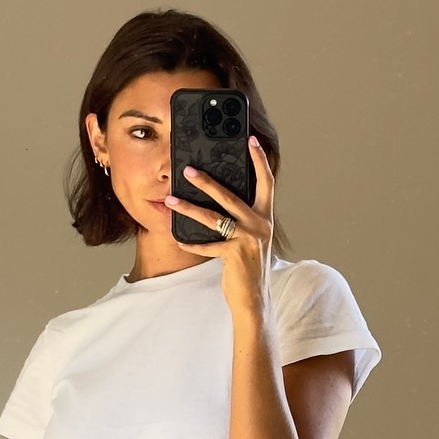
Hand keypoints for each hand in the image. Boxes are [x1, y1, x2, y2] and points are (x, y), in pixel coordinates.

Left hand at [163, 136, 274, 319]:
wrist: (254, 298)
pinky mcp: (235, 256)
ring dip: (189, 208)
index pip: (266, 182)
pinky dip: (192, 243)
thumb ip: (241, 217)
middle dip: (208, 182)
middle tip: (188, 169)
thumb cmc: (249, 265)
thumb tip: (218, 196)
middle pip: (230, 196)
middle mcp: (259, 225)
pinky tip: (177, 238)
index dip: (259, 160)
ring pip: (214, 218)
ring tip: (171, 200)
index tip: (251, 140)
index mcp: (264, 217)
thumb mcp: (250, 237)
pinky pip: (208, 245)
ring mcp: (248, 240)